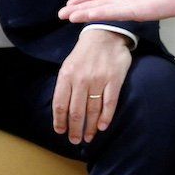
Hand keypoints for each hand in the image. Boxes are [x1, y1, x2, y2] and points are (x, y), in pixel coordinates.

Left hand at [52, 29, 132, 144]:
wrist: (105, 34)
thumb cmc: (84, 53)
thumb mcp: (68, 65)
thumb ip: (65, 85)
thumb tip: (62, 110)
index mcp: (66, 75)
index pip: (60, 104)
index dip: (60, 121)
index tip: (61, 131)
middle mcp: (81, 79)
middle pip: (76, 111)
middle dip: (75, 129)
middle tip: (75, 140)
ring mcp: (99, 80)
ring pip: (92, 110)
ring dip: (90, 127)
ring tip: (88, 137)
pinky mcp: (114, 79)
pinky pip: (109, 103)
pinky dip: (106, 117)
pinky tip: (102, 127)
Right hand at [58, 0, 174, 22]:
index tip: (69, 3)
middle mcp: (126, 1)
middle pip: (98, 6)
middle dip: (79, 10)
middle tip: (60, 14)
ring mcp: (131, 7)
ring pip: (104, 11)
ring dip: (86, 14)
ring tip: (68, 16)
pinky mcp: (139, 11)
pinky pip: (117, 12)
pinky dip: (102, 14)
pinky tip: (88, 15)